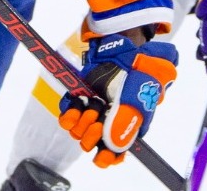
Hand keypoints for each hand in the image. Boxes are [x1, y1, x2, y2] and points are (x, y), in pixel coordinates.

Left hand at [59, 35, 177, 167]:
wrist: (124, 48)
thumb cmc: (139, 72)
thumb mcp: (137, 97)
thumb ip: (125, 122)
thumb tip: (112, 146)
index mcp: (127, 127)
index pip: (114, 155)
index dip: (107, 158)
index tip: (102, 154)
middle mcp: (108, 122)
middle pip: (93, 144)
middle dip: (92, 135)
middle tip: (97, 119)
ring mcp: (93, 110)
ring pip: (78, 131)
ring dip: (82, 122)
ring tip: (92, 105)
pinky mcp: (80, 98)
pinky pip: (67, 114)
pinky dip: (68, 112)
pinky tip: (76, 105)